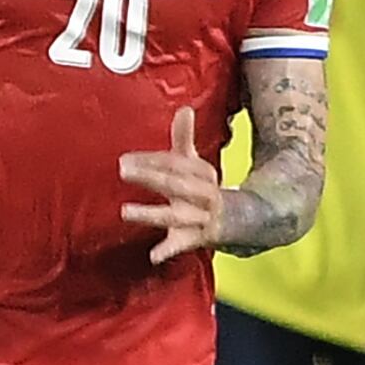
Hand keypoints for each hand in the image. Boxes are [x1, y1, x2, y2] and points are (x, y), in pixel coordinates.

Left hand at [119, 105, 223, 263]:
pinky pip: (182, 244)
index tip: (126, 158)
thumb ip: (184, 139)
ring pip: (174, 216)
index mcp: (201, 173)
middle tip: (122, 168)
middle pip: (175, 184)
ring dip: (150, 214)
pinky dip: (168, 250)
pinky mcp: (196, 238)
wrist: (242, 219)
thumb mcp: (195, 164)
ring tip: (124, 212)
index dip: (153, 160)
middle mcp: (201, 194)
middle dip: (150, 176)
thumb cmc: (204, 188)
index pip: (177, 163)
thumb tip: (184, 108)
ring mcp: (199, 218)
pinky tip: (153, 256)